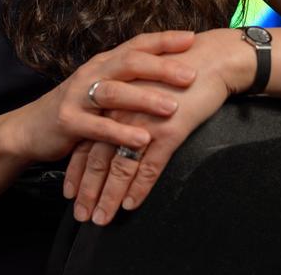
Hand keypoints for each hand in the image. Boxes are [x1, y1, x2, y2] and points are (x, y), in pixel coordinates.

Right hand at [0, 30, 200, 165]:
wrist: (29, 129)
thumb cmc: (76, 108)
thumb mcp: (102, 88)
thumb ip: (129, 79)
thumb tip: (171, 70)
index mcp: (104, 63)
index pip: (137, 44)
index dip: (164, 40)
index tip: (192, 38)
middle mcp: (92, 73)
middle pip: (129, 62)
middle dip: (161, 68)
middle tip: (191, 75)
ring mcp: (78, 96)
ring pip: (114, 92)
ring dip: (145, 99)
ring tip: (172, 108)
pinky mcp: (68, 122)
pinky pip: (98, 126)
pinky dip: (121, 132)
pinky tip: (143, 140)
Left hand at [64, 28, 246, 225]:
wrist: (211, 60)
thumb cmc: (178, 71)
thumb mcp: (143, 87)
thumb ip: (127, 106)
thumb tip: (117, 132)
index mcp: (114, 101)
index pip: (87, 141)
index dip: (77, 170)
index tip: (69, 193)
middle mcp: (122, 112)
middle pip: (97, 158)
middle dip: (88, 190)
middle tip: (80, 215)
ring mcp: (143, 122)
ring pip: (119, 167)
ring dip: (109, 197)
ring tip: (101, 219)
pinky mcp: (167, 131)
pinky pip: (149, 167)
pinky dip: (138, 189)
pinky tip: (131, 205)